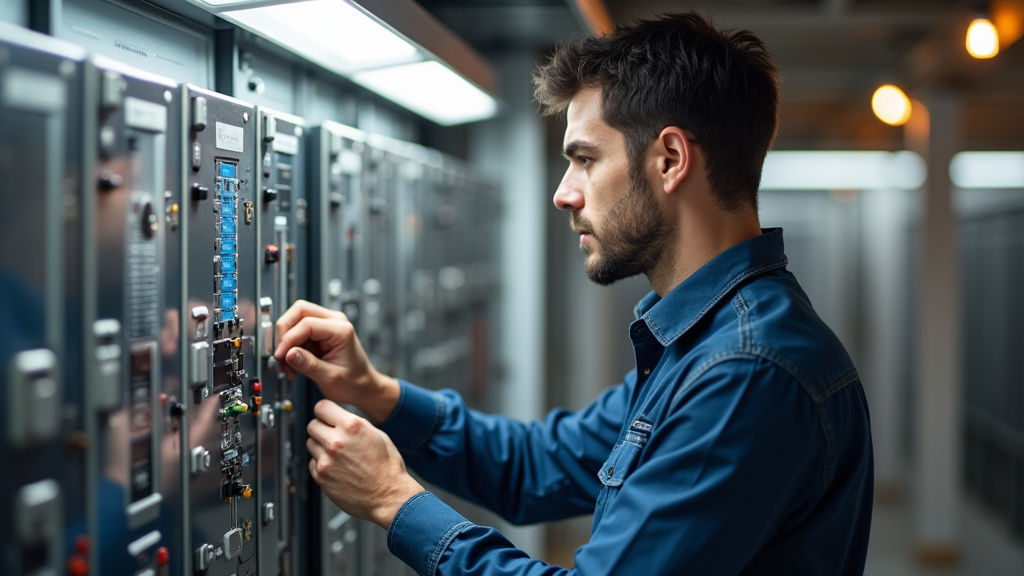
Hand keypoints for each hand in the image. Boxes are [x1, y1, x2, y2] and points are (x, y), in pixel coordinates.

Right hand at [274, 300, 398, 422]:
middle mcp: (334, 321)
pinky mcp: (320, 332)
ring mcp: (327, 325)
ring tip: (288, 365)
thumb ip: (308, 365)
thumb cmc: (354, 382)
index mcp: (341, 330)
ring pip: (295, 320)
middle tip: (281, 355)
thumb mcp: (330, 377)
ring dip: (287, 342)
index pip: (306, 323)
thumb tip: (288, 353)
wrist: (363, 387)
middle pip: (299, 311)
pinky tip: (293, 364)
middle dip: (285, 333)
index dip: (289, 339)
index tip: (280, 355)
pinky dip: (291, 347)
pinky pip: (298, 331)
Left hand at [306, 400, 424, 527]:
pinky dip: (321, 464)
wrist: (388, 496)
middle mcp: (336, 441)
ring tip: (338, 455)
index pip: (321, 407)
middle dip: (321, 429)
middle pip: (312, 425)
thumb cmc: (387, 467)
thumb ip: (354, 423)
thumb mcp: (377, 435)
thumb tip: (338, 418)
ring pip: (310, 444)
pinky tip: (337, 468)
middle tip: (332, 436)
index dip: (325, 412)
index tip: (327, 417)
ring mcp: (326, 460)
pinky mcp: (321, 476)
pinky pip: (312, 463)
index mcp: (351, 426)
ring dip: (320, 446)